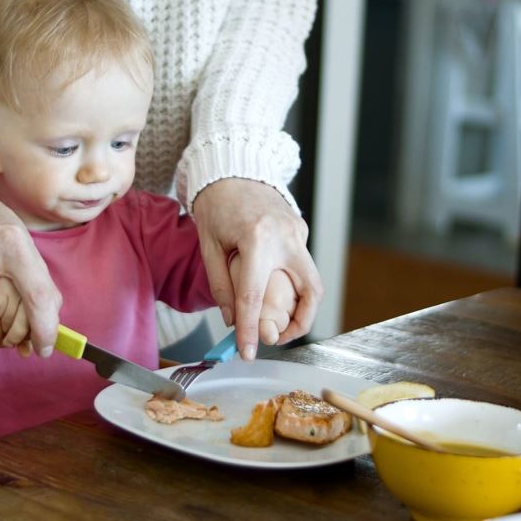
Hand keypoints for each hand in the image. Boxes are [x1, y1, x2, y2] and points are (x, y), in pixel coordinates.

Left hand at [193, 178, 322, 359]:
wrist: (232, 168)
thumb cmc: (215, 205)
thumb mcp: (209, 245)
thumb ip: (221, 285)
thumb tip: (232, 320)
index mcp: (257, 239)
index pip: (254, 297)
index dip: (250, 330)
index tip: (247, 352)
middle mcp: (286, 236)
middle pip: (309, 292)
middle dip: (300, 323)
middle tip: (278, 339)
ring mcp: (298, 231)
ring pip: (312, 281)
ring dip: (301, 306)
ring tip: (278, 321)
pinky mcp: (301, 229)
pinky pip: (303, 264)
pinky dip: (293, 284)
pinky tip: (275, 290)